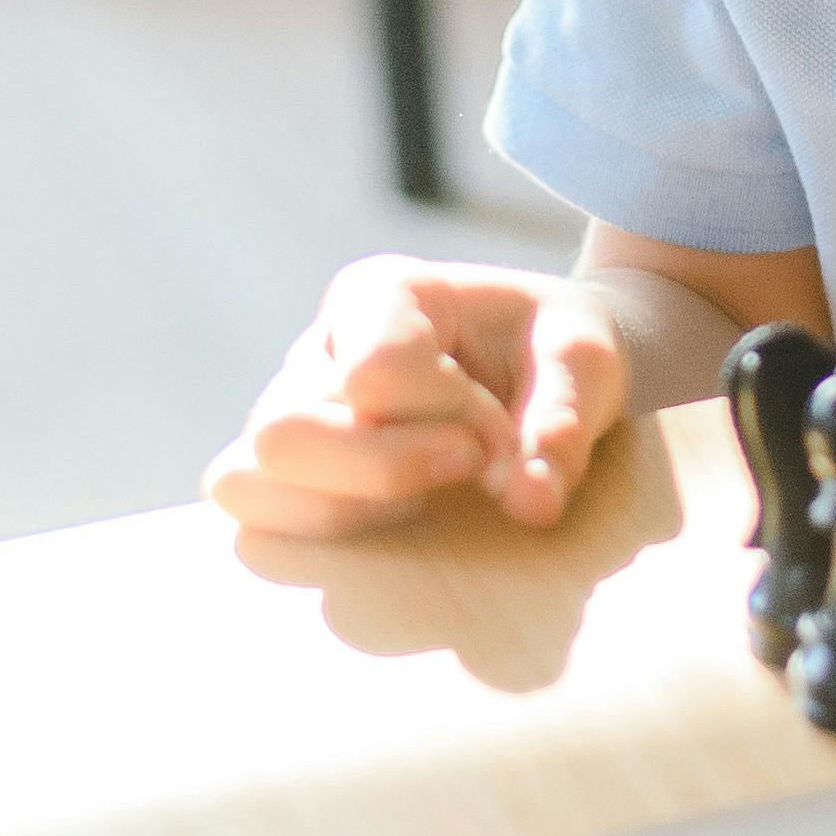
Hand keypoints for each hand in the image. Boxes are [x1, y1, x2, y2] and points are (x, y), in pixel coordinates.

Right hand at [206, 256, 627, 539]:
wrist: (546, 365)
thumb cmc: (556, 351)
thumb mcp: (587, 360)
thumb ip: (563, 421)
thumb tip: (528, 504)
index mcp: (382, 293)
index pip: (377, 371)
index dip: (452, 417)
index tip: (508, 429)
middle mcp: (319, 350)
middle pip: (283, 432)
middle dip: (387, 470)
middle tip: (469, 466)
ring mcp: (291, 413)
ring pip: (248, 482)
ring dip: (349, 513)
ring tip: (429, 502)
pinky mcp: (290, 476)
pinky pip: (254, 523)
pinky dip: (321, 541)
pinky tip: (398, 527)